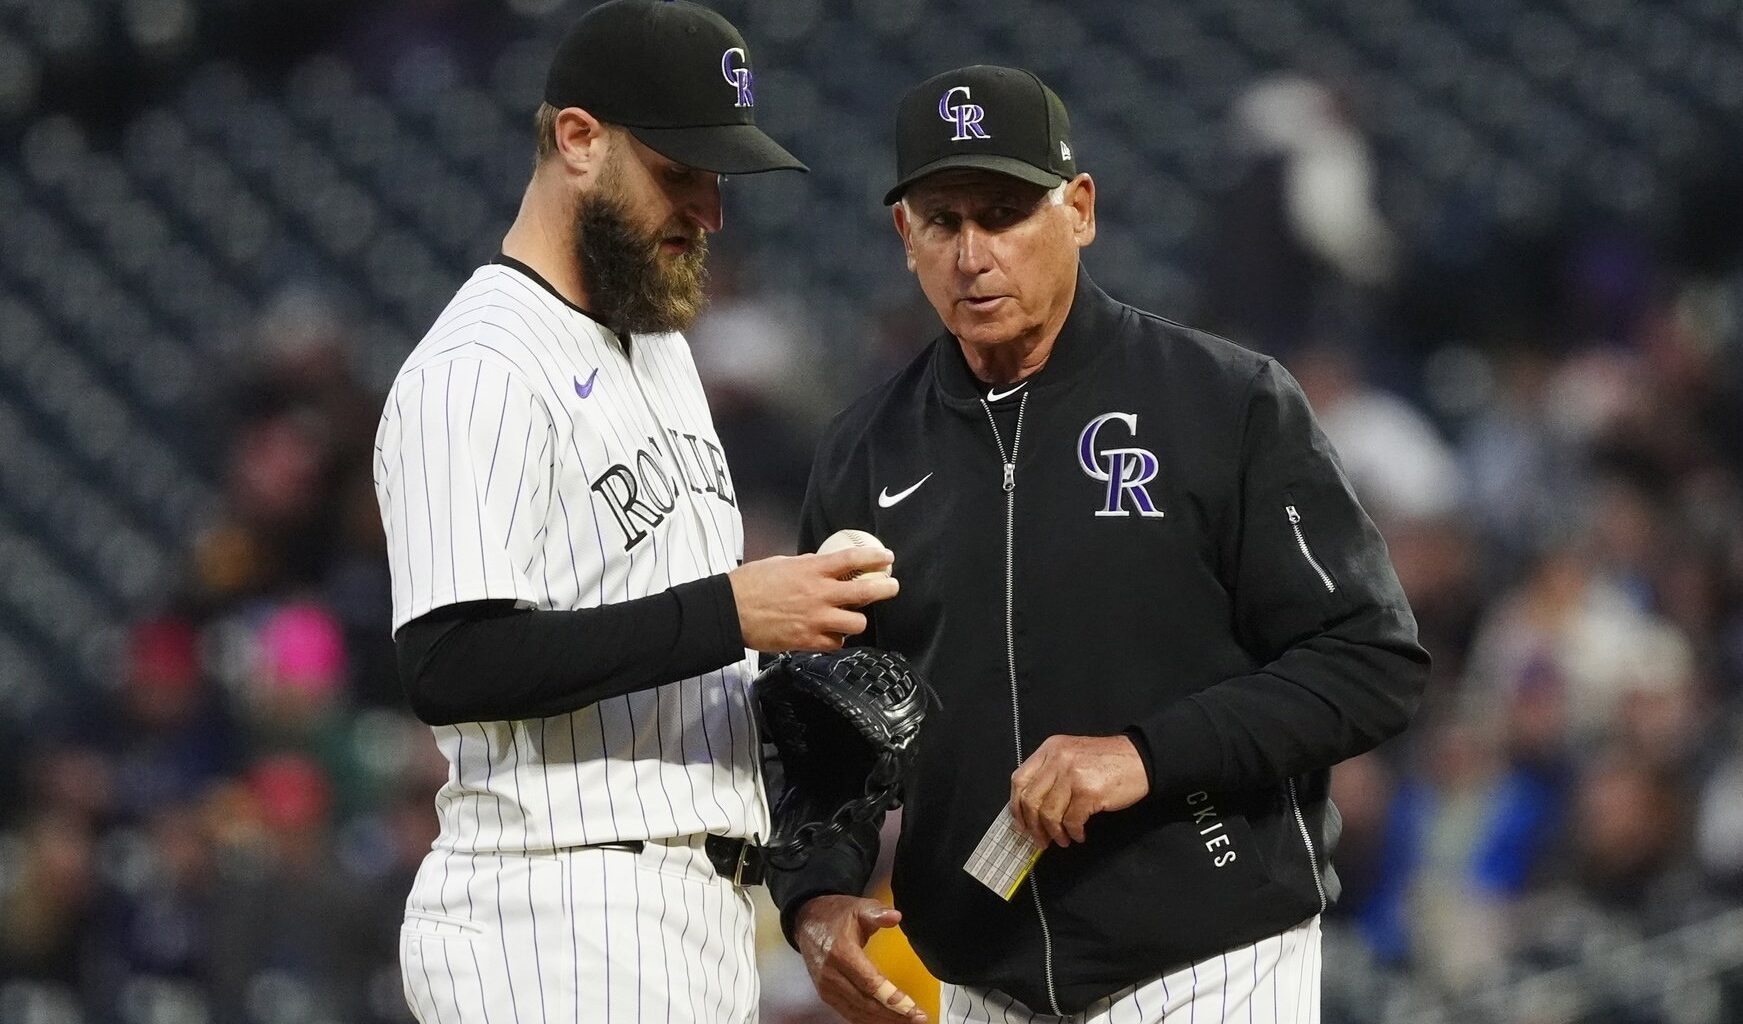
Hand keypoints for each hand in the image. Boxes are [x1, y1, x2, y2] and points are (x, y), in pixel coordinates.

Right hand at [730, 549, 898, 651]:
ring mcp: (816, 620)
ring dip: (858, 620)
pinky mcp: (808, 641)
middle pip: (865, 592)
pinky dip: (837, 639)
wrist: (730, 611)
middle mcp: (819, 594)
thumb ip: (807, 567)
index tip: (888, 557)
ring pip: (857, 624)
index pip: (852, 560)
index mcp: (812, 570)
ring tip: (853, 617)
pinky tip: (831, 634)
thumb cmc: (751, 583)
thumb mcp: (782, 564)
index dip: (875, 558)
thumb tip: (822, 567)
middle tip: (892, 586)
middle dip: (885, 589)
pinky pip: (836, 643)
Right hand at [793, 895, 926, 1023]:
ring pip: (858, 1012)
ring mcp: (826, 987)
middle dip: (893, 1014)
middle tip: (918, 1018)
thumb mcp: (858, 908)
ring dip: (883, 1021)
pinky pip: (849, 1013)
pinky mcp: (825, 995)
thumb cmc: (837, 916)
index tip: (912, 1007)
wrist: (808, 922)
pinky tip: (886, 1021)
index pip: (869, 983)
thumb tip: (896, 916)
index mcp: (841, 953)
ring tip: (908, 1022)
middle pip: (865, 1003)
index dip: (892, 998)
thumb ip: (877, 913)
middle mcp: (831, 975)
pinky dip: (868, 1020)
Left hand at [1009, 734, 1149, 847]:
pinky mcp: (1089, 791)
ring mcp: (1073, 774)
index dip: (1016, 806)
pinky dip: (1073, 832)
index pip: (1019, 779)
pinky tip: (1079, 835)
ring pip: (1049, 813)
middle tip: (1041, 840)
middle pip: (1031, 799)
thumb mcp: (1072, 756)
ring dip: (1054, 833)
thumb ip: (1050, 774)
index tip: (1021, 824)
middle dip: (1033, 826)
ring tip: (1062, 840)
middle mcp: (1058, 758)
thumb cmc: (1107, 761)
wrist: (1141, 758)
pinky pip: (1071, 820)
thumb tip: (1030, 808)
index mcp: (1050, 749)